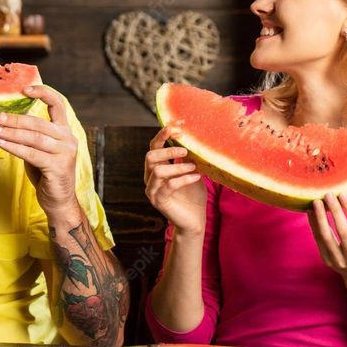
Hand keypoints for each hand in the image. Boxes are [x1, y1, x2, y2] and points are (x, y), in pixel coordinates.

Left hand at [0, 86, 78, 218]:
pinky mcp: (58, 167)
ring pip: (34, 138)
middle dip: (16, 119)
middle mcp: (68, 139)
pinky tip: (2, 144)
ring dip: (12, 133)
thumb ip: (31, 135)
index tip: (23, 89)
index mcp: (64, 131)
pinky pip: (32, 154)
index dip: (42, 92)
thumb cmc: (46, 173)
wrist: (58, 201)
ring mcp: (65, 153)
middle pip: (39, 123)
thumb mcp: (39, 150)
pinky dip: (15, 148)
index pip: (58, 104)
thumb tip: (5, 121)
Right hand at [144, 122, 206, 236]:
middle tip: (185, 149)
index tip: (178, 125)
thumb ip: (187, 158)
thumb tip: (193, 138)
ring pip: (157, 170)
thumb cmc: (192, 196)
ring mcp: (152, 190)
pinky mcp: (159, 201)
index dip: (163, 134)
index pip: (154, 146)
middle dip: (167, 149)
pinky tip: (196, 177)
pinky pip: (168, 185)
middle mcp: (150, 177)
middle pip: (150, 156)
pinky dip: (183, 178)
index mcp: (156, 168)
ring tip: (193, 167)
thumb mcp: (191, 172)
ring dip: (177, 166)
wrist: (194, 221)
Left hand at [308, 193, 346, 282]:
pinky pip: (318, 240)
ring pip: (326, 236)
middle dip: (335, 210)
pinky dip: (313, 224)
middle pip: (342, 230)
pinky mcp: (326, 260)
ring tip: (317, 202)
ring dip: (320, 217)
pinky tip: (311, 212)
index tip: (343, 194)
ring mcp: (339, 260)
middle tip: (328, 194)